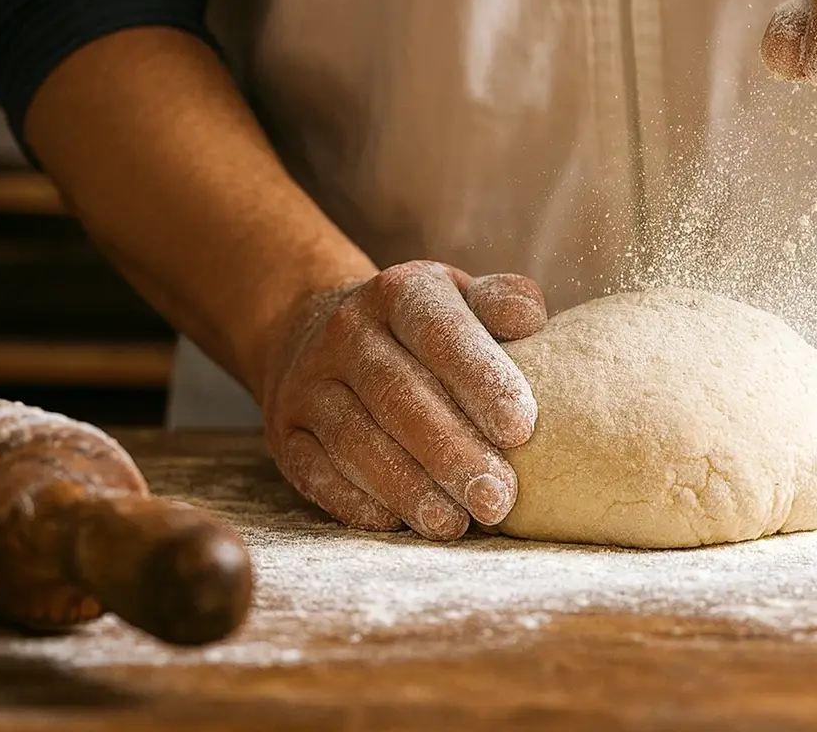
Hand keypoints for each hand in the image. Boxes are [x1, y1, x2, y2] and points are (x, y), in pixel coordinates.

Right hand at [259, 261, 546, 539]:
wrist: (313, 330)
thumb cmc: (422, 329)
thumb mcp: (462, 298)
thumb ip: (504, 302)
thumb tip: (529, 320)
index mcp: (400, 292)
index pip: (440, 331)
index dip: (480, 378)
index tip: (522, 429)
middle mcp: (347, 332)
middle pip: (398, 394)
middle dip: (451, 451)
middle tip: (497, 498)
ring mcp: (309, 384)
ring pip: (355, 440)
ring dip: (407, 487)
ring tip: (455, 524)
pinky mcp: (286, 434)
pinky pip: (316, 472)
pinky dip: (356, 501)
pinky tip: (397, 524)